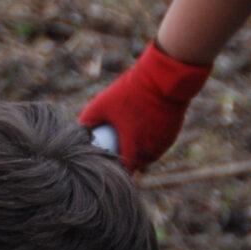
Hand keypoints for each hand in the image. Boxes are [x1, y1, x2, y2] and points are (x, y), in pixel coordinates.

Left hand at [79, 41, 211, 172]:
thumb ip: (89, 117)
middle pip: (136, 165)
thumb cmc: (131, 92)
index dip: (114, 170)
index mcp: (132, 145)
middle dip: (126, 161)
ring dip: (140, 153)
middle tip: (115, 152)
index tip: (106, 165)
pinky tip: (143, 133)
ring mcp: (162, 143)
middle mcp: (149, 149)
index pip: (123, 170)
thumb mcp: (104, 103)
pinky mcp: (172, 136)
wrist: (162, 79)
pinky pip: (159, 146)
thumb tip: (79, 128)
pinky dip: (151, 143)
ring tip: (129, 142)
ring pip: (148, 157)